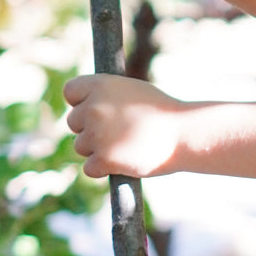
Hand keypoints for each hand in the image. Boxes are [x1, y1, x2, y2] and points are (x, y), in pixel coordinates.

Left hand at [64, 74, 186, 178]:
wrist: (185, 134)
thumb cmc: (164, 113)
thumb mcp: (134, 91)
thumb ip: (108, 97)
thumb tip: (86, 107)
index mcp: (101, 85)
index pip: (70, 92)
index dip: (81, 102)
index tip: (95, 110)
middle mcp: (94, 107)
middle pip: (73, 123)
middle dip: (91, 129)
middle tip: (119, 133)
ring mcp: (97, 134)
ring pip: (80, 146)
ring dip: (98, 150)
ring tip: (127, 146)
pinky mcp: (104, 159)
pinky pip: (90, 168)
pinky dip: (104, 169)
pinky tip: (125, 162)